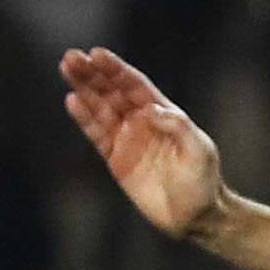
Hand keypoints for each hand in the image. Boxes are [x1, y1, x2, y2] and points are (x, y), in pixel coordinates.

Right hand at [59, 48, 226, 240]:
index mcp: (164, 114)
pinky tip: (72, 101)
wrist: (195, 215)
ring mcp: (127, 139)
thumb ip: (178, 127)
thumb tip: (152, 109)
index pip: (135, 86)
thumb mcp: (199, 151)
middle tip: (72, 57)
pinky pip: (96, 134)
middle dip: (93, 74)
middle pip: (112, 92)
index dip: (116, 70)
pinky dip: (84, 118)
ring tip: (66, 70)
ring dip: (83, 89)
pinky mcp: (116, 158)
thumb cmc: (203, 181)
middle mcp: (142, 122)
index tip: (97, 54)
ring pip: (100, 108)